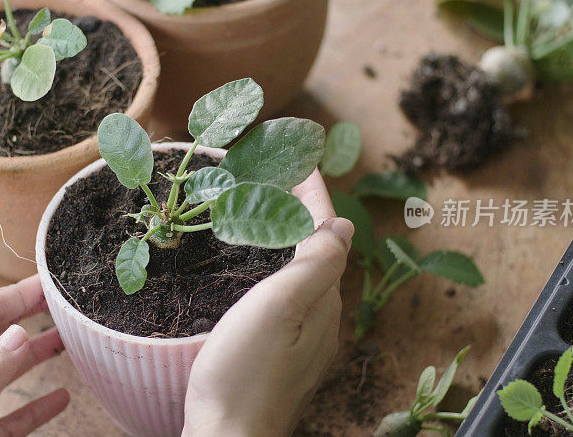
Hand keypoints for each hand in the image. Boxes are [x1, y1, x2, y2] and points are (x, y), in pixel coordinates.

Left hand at [0, 276, 68, 435]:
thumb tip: (19, 333)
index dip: (14, 292)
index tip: (50, 284)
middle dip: (28, 312)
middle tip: (63, 303)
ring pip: (5, 374)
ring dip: (35, 354)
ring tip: (66, 342)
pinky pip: (10, 418)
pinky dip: (36, 407)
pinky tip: (57, 401)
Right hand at [183, 170, 352, 435]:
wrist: (228, 436)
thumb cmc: (246, 371)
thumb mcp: (280, 307)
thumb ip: (315, 264)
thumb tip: (344, 225)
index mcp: (322, 301)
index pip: (325, 233)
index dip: (314, 196)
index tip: (301, 162)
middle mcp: (320, 319)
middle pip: (318, 252)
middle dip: (304, 214)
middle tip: (278, 182)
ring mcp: (302, 341)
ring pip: (304, 276)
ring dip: (290, 241)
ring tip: (265, 216)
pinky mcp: (282, 356)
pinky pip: (290, 299)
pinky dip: (278, 270)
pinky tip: (257, 272)